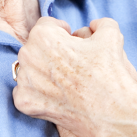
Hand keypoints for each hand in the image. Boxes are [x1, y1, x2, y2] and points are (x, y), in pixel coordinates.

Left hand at [12, 17, 136, 136]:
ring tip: (66, 82)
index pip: (47, 25)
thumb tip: (93, 26)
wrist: (112, 113)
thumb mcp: (111, 35)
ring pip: (30, 69)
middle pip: (36, 47)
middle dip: (52, 52)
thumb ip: (99, 24)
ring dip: (44, 72)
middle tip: (73, 64)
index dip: (63, 32)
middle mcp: (27, 56)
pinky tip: (58, 97)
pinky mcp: (24, 102)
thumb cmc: (110, 72)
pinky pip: (26, 92)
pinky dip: (39, 95)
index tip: (73, 43)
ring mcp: (24, 81)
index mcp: (43, 36)